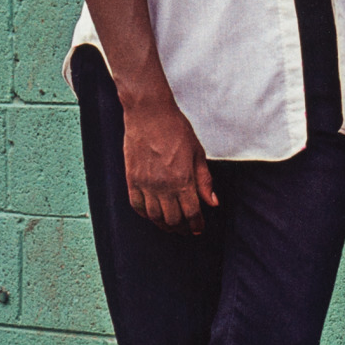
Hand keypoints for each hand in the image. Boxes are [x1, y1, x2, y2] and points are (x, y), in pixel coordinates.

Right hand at [122, 100, 217, 234]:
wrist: (149, 114)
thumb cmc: (177, 130)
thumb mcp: (197, 153)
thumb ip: (204, 180)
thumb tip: (212, 203)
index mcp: (183, 179)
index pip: (191, 212)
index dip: (196, 224)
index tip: (199, 229)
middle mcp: (163, 185)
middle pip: (173, 218)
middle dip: (182, 228)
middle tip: (187, 229)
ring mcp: (145, 183)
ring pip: (154, 216)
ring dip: (164, 224)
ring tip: (171, 225)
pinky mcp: (131, 179)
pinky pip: (137, 205)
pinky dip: (145, 214)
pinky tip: (152, 215)